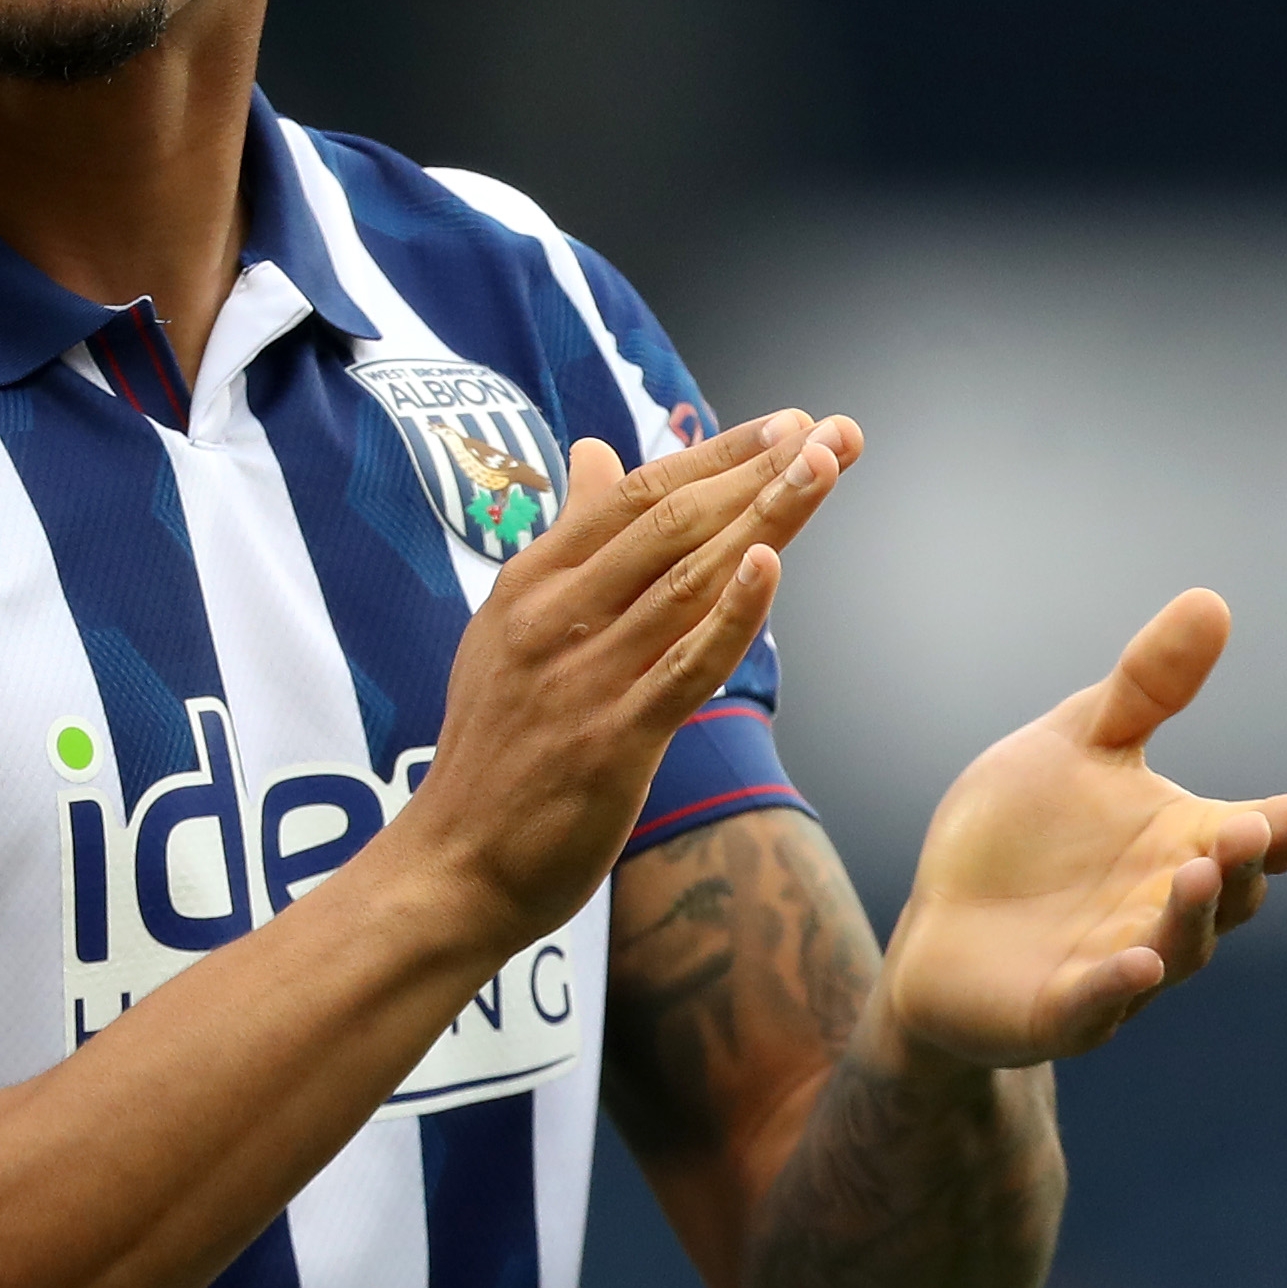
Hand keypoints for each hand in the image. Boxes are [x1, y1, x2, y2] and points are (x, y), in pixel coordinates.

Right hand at [391, 409, 862, 948]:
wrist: (453, 863)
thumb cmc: (492, 747)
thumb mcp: (509, 624)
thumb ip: (567, 538)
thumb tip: (593, 452)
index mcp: (531, 582)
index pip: (635, 494)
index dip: (716, 454)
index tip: (787, 423)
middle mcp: (556, 616)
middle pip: (672, 522)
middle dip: (760, 470)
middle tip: (833, 430)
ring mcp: (584, 676)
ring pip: (689, 579)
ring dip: (767, 518)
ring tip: (826, 468)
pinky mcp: (613, 740)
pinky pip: (685, 666)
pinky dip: (732, 614)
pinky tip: (772, 567)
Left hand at [878, 588, 1286, 1069]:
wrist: (941, 922)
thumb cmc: (1021, 833)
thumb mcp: (1078, 744)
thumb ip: (1145, 688)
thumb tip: (1211, 601)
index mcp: (1181, 843)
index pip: (1254, 836)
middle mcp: (1165, 910)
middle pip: (1226, 895)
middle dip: (1240, 864)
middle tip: (1247, 827)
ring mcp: (1120, 967)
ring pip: (1174, 950)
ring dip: (1189, 916)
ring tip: (1196, 871)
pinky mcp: (1061, 1011)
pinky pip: (1096, 1006)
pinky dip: (1116, 987)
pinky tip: (1132, 963)